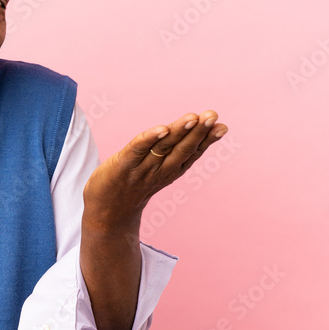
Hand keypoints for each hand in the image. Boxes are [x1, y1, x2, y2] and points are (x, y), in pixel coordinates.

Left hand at [82, 110, 227, 228]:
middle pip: (182, 149)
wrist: (106, 213)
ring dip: (179, 132)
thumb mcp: (158, 170)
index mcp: (170, 170)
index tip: (222, 127)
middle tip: (212, 116)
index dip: (207, 140)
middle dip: (198, 132)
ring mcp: (142, 168)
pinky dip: (150, 139)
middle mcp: (160, 170)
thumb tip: (192, 132)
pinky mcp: (123, 164)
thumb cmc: (133, 184)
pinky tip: (162, 130)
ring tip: (193, 117)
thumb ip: (174, 152)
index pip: (192, 153)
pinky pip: (138, 149)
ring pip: (164, 148)